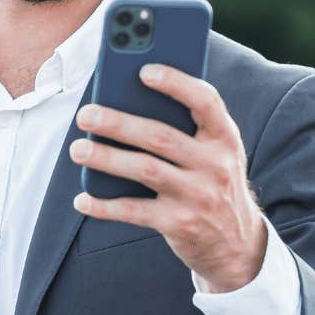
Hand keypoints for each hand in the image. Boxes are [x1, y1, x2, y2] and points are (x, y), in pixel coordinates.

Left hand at [68, 64, 267, 291]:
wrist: (237, 242)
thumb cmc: (213, 181)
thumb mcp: (215, 152)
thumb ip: (186, 127)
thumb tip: (126, 101)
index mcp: (225, 137)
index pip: (205, 101)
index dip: (176, 83)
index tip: (144, 71)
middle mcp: (215, 165)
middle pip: (161, 136)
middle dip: (119, 123)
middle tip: (85, 115)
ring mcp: (199, 196)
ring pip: (145, 170)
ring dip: (107, 159)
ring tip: (77, 150)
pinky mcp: (181, 224)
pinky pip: (136, 211)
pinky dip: (105, 206)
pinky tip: (83, 199)